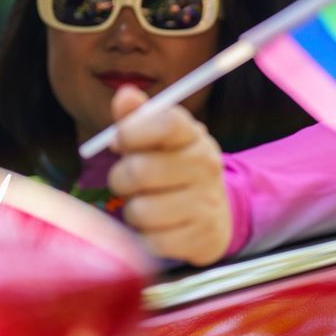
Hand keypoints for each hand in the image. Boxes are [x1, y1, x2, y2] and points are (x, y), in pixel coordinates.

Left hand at [106, 85, 231, 265]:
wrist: (214, 214)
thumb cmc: (173, 170)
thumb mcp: (158, 141)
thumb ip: (137, 118)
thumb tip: (124, 94)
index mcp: (194, 136)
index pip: (167, 123)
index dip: (134, 131)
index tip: (120, 140)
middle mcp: (206, 166)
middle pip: (141, 171)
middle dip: (122, 178)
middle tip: (129, 181)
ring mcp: (206, 204)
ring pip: (141, 210)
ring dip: (134, 211)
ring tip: (146, 205)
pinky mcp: (201, 239)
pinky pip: (152, 241)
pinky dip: (146, 237)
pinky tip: (158, 228)